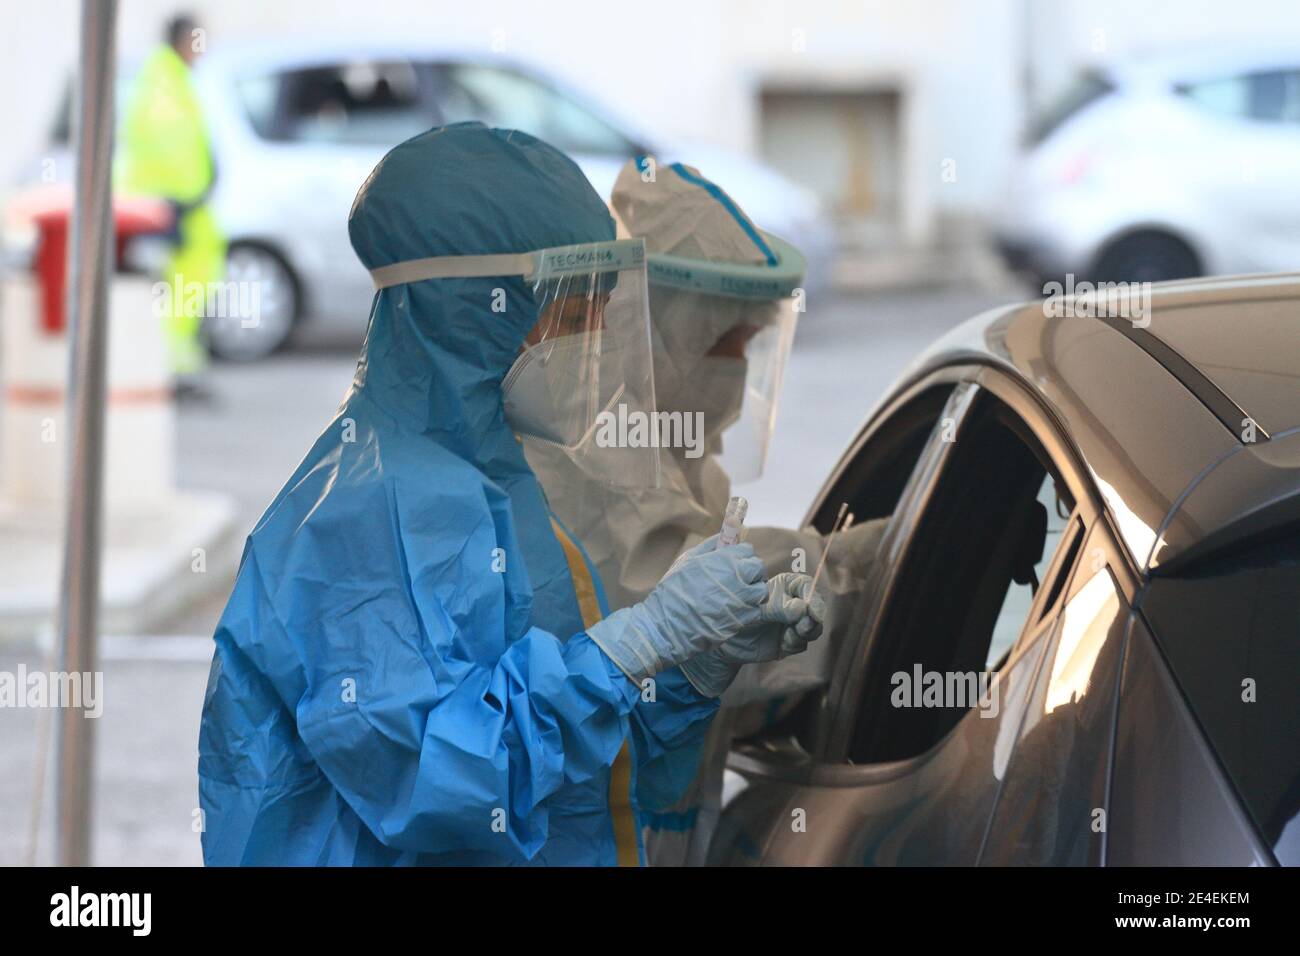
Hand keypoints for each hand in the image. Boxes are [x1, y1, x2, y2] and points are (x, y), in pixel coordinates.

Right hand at [587, 534, 766, 681]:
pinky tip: (735, 610)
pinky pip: (756, 611)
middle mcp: (737, 578)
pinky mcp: (742, 620)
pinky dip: (749, 610)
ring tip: (737, 595)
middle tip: (738, 578)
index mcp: (724, 560)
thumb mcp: (687, 561)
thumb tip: (723, 537)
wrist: (666, 625)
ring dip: (752, 591)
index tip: (735, 561)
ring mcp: (742, 600)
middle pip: (758, 568)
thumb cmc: (673, 591)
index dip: (741, 555)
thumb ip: (708, 547)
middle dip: (750, 571)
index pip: (748, 550)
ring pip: (761, 590)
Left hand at [680, 573, 824, 696]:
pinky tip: (782, 645)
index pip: (806, 585)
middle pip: (815, 607)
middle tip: (802, 628)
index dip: (812, 596)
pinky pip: (801, 643)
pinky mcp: (788, 640)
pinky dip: (794, 644)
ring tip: (788, 637)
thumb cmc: (734, 613)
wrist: (722, 640)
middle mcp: (792, 603)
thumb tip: (802, 608)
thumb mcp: (755, 608)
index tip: (812, 611)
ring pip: (812, 627)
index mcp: (783, 587)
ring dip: (804, 633)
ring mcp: (791, 623)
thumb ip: (778, 607)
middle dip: (813, 618)